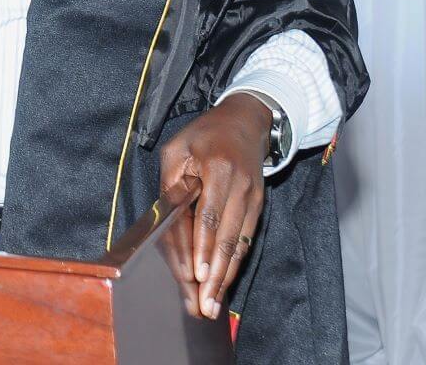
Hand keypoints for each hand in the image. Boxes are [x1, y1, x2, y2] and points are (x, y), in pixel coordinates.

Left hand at [158, 93, 270, 319]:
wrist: (245, 122)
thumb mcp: (177, 148)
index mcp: (218, 168)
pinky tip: (225, 282)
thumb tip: (168, 220)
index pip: (209, 214)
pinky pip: (246, 240)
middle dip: (214, 274)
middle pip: (226, 237)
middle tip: (204, 304)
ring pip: (239, 244)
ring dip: (225, 276)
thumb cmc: (203, 135)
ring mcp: (252, 198)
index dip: (202, 246)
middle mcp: (240, 186)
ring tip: (213, 304)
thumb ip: (172, 183)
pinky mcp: (258, 206)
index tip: (197, 274)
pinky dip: (234, 263)